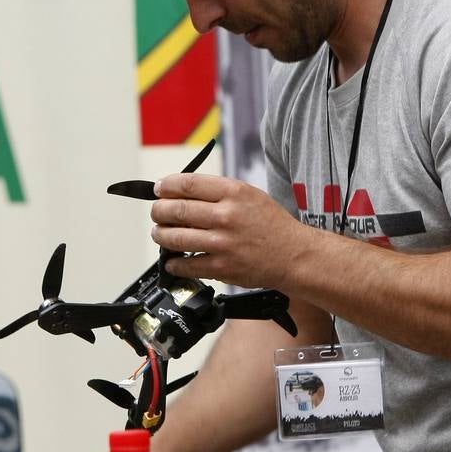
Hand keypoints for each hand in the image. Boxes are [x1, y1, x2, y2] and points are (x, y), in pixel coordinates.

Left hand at [150, 172, 306, 289]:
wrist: (293, 255)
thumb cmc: (272, 225)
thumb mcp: (249, 195)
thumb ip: (218, 192)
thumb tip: (182, 193)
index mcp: (233, 192)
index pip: (187, 184)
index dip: (166, 186)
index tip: (159, 190)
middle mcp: (226, 216)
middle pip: (176, 210)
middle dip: (159, 212)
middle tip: (157, 213)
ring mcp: (222, 243)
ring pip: (175, 238)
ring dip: (161, 236)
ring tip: (160, 234)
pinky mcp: (221, 268)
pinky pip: (186, 265)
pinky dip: (174, 263)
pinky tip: (173, 260)